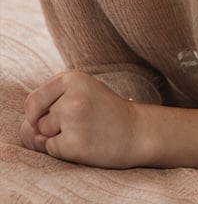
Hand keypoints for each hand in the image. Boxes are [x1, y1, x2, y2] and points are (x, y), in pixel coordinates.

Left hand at [20, 70, 141, 167]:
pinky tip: (87, 143)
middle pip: (37, 118)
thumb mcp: (80, 94)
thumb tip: (28, 130)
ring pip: (43, 134)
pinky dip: (65, 151)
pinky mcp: (74, 143)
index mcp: (72, 78)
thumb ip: (47, 106)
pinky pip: (52, 150)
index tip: (58, 114)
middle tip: (81, 120)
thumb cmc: (104, 113)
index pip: (33, 100)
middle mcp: (72, 96)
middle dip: (52, 125)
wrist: (137, 131)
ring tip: (84, 130)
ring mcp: (73, 119)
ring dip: (58, 138)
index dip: (38, 112)